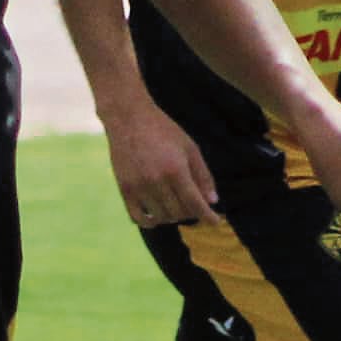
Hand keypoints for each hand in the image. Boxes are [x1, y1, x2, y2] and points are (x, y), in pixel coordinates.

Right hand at [102, 99, 215, 228]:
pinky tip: (157, 216)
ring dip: (172, 216)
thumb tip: (212, 201)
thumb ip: (202, 175)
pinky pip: (138, 217)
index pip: (195, 203)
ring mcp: (139, 187)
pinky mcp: (124, 189)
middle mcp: (157, 181)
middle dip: (191, 213)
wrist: (129, 118)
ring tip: (176, 206)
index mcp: (176, 169)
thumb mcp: (190, 147)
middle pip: (179, 212)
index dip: (207, 216)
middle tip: (193, 205)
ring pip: (161, 216)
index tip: (215, 222)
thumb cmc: (163, 130)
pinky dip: (150, 222)